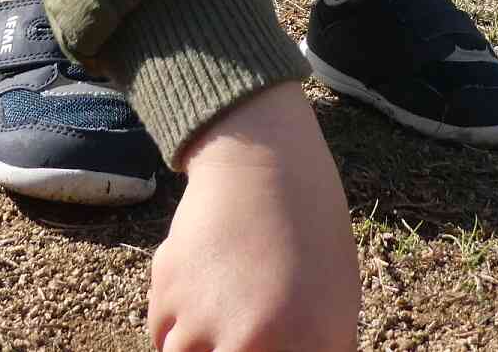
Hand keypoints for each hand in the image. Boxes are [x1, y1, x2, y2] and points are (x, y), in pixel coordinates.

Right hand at [151, 82, 358, 351]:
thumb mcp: (336, 313)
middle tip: (236, 334)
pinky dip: (175, 329)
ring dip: (197, 349)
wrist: (262, 164)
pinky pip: (161, 334)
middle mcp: (238, 341)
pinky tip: (204, 296)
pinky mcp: (164, 287)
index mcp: (294, 347)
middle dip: (220, 351)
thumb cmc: (312, 239)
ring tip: (225, 322)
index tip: (252, 347)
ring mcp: (195, 315)